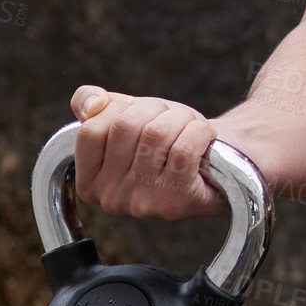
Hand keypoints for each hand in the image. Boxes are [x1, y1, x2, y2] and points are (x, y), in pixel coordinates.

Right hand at [69, 86, 225, 219]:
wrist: (216, 160)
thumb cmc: (166, 136)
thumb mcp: (125, 113)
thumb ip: (89, 102)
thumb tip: (93, 105)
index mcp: (89, 180)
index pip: (91, 130)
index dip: (122, 109)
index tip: (143, 115)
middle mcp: (110, 197)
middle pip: (126, 126)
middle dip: (156, 110)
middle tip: (172, 119)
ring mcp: (141, 203)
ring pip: (157, 134)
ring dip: (181, 118)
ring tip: (189, 128)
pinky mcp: (175, 202)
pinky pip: (184, 150)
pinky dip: (200, 132)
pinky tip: (205, 136)